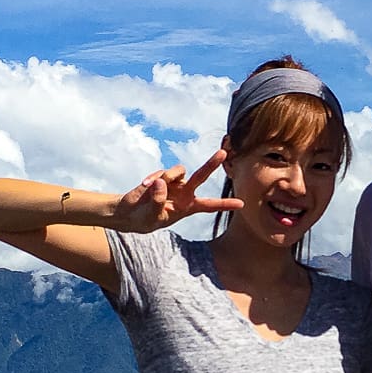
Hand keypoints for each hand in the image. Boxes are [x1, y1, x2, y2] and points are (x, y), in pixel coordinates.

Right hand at [113, 151, 242, 232]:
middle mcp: (184, 193)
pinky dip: (153, 177)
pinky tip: (143, 184)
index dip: (224, 204)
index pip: (209, 205)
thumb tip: (161, 182)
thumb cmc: (144, 219)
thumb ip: (157, 201)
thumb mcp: (152, 217)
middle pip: (201, 176)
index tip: (241, 204)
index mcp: (187, 207)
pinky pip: (162, 172)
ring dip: (168, 175)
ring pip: (178, 171)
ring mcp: (174, 183)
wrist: (130, 213)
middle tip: (222, 153)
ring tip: (151, 185)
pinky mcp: (162, 176)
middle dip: (211, 164)